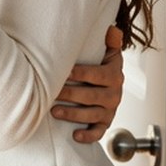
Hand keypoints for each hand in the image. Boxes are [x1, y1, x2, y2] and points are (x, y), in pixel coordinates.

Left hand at [52, 25, 125, 142]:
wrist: (112, 85)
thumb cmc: (103, 67)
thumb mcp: (109, 53)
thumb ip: (111, 41)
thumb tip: (112, 28)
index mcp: (114, 75)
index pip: (97, 75)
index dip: (80, 74)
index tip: (64, 72)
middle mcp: (114, 94)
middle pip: (92, 97)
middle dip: (70, 95)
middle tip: (52, 93)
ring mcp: (110, 110)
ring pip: (93, 115)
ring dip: (73, 115)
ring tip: (55, 111)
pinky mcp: (105, 123)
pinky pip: (99, 132)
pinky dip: (88, 137)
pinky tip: (75, 136)